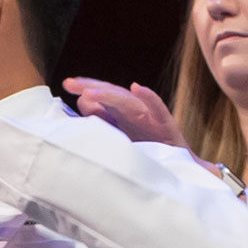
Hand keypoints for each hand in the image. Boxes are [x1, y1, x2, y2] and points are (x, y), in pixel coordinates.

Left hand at [62, 77, 185, 146]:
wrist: (178, 165)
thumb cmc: (147, 148)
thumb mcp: (120, 134)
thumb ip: (102, 118)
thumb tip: (82, 101)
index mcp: (123, 112)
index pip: (103, 95)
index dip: (86, 88)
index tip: (68, 84)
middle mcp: (135, 110)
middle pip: (112, 93)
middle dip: (91, 86)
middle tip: (70, 83)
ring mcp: (150, 116)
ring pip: (128, 101)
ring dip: (109, 95)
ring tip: (89, 92)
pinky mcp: (166, 125)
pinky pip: (158, 108)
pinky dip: (149, 97)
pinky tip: (138, 88)